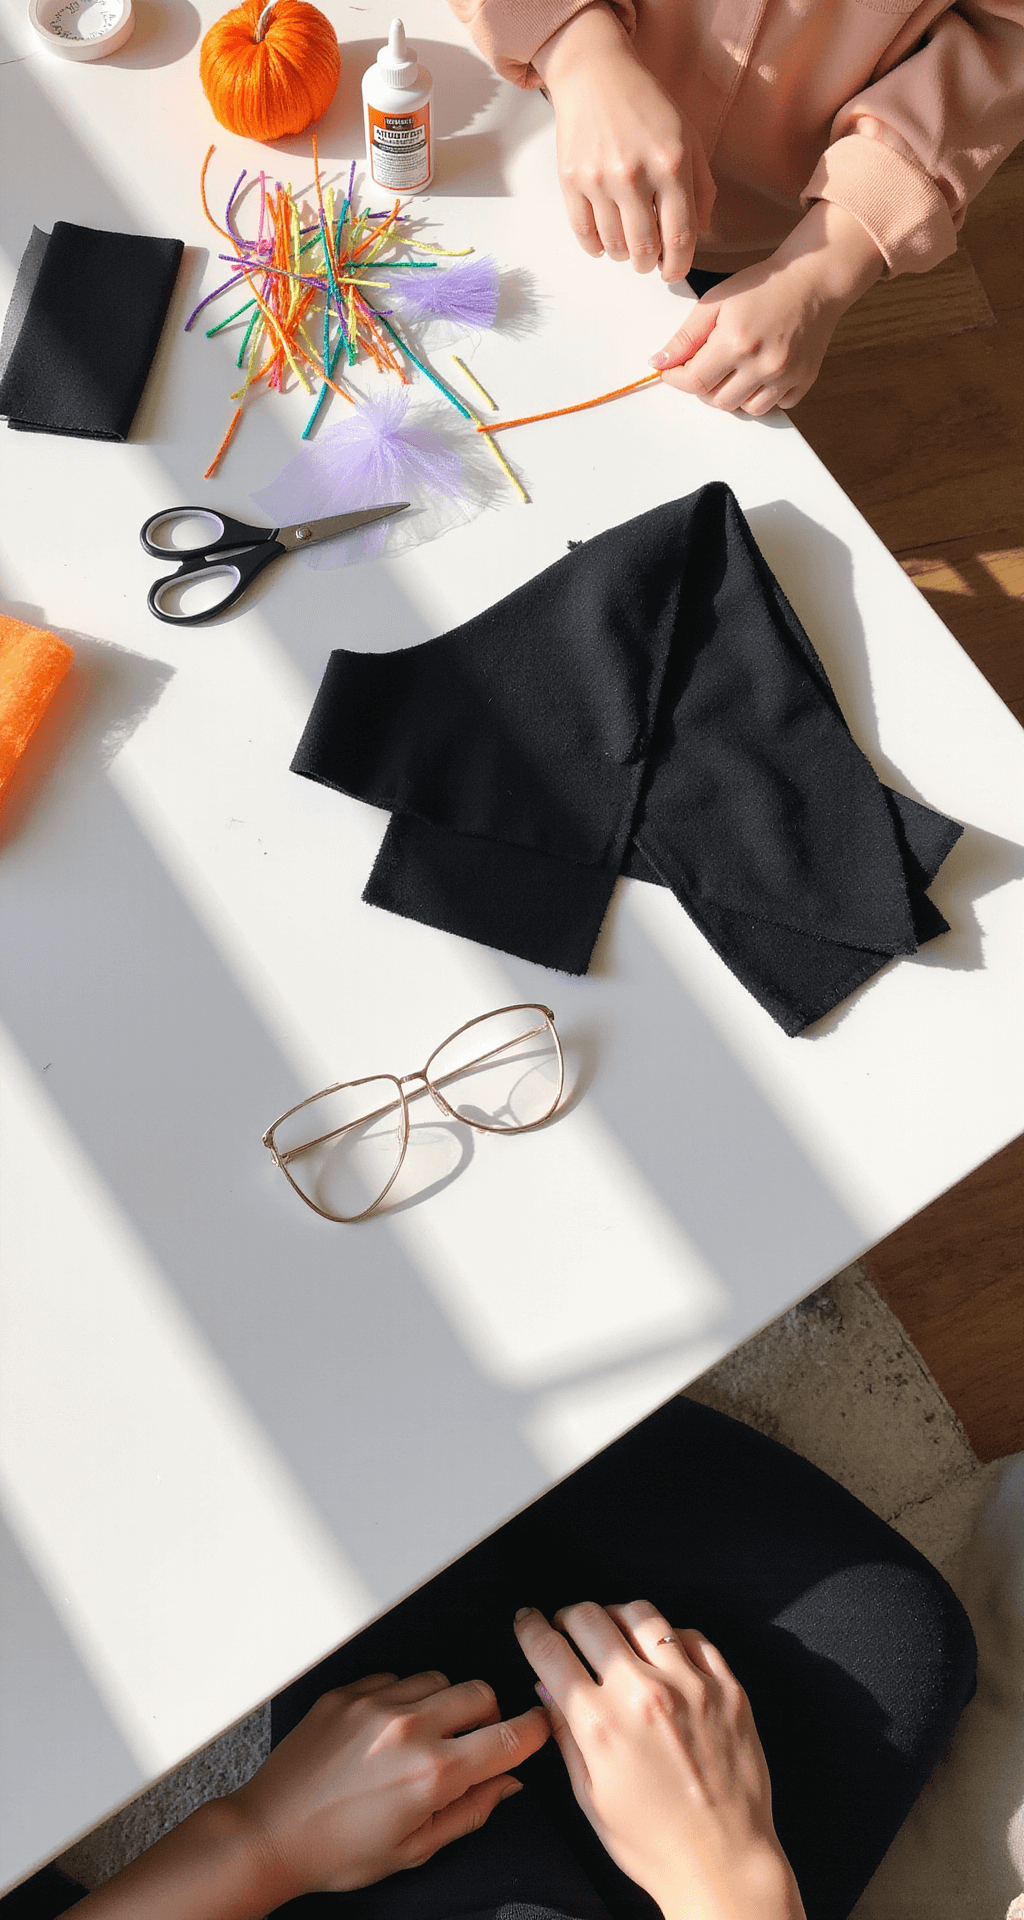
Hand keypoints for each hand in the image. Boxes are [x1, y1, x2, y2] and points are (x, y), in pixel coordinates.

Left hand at [229, 1669, 549, 1905]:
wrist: (270, 1832)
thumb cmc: (337, 1851)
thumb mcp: (414, 1849)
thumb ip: (470, 1811)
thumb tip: (508, 1782)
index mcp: (431, 1774)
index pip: (508, 1738)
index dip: (535, 1731)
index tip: (541, 1728)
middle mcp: (408, 1728)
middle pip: (481, 1692)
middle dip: (487, 1717)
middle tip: (469, 1745)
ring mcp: (375, 1703)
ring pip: (440, 1679)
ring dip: (444, 1705)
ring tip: (422, 1740)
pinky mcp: (348, 1691)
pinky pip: (397, 1678)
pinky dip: (404, 1699)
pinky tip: (386, 1732)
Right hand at [515, 1602, 805, 1919]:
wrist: (723, 1863)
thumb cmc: (653, 1842)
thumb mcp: (590, 1797)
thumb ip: (566, 1734)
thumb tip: (546, 1686)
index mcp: (602, 1726)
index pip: (551, 1652)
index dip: (531, 1629)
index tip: (527, 1621)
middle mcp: (644, 1695)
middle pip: (591, 1619)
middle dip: (568, 1617)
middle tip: (567, 1627)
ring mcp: (691, 1686)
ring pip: (641, 1614)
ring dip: (616, 1618)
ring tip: (613, 1634)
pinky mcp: (727, 1688)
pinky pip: (691, 1635)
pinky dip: (668, 1637)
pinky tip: (661, 1655)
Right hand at [533, 2, 714, 282]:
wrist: (596, 74)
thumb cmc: (647, 106)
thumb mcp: (689, 138)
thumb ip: (702, 189)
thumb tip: (700, 236)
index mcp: (672, 165)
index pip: (680, 236)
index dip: (678, 265)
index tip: (673, 272)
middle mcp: (635, 175)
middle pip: (644, 249)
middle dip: (649, 263)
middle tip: (649, 258)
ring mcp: (599, 178)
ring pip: (614, 246)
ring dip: (623, 254)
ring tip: (627, 241)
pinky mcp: (572, 180)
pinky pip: (585, 234)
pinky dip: (596, 246)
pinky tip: (604, 240)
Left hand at [650, 201, 884, 412]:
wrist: (814, 280)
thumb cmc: (761, 285)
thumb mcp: (716, 301)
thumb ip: (686, 336)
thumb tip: (659, 362)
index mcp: (736, 342)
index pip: (695, 382)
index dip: (677, 379)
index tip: (673, 371)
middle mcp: (763, 364)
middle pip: (718, 401)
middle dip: (705, 386)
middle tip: (709, 363)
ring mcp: (786, 376)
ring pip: (745, 409)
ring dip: (734, 394)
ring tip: (736, 367)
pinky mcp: (804, 381)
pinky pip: (774, 406)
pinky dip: (763, 394)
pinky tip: (762, 369)